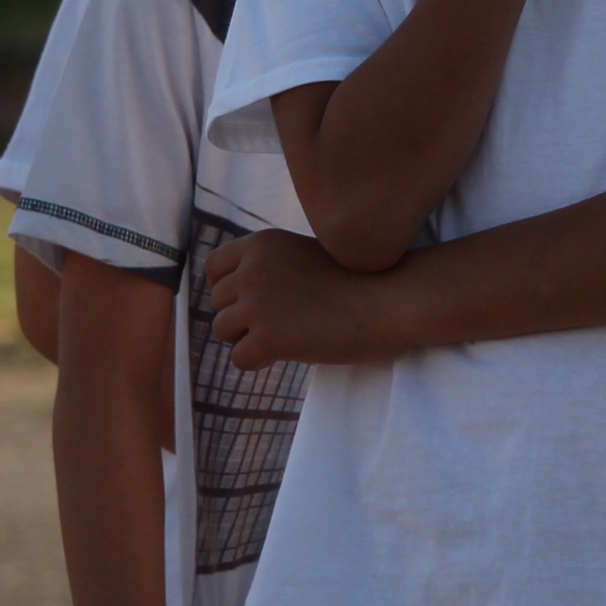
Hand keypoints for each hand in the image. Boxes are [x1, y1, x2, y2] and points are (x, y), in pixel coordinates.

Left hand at [205, 230, 401, 368]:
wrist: (392, 301)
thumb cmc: (358, 281)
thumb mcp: (305, 255)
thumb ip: (270, 265)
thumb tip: (235, 292)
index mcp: (262, 244)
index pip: (213, 268)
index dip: (229, 287)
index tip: (256, 298)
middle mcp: (253, 269)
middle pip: (218, 303)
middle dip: (243, 315)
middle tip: (285, 319)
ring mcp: (258, 303)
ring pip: (223, 331)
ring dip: (250, 337)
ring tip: (290, 333)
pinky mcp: (267, 337)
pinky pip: (240, 359)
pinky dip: (261, 361)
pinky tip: (293, 350)